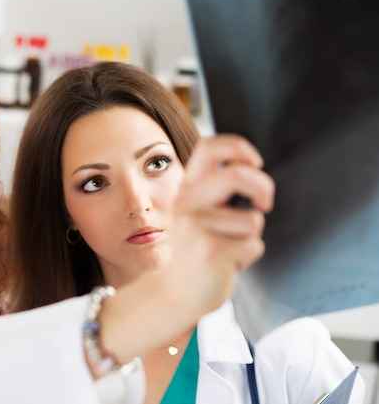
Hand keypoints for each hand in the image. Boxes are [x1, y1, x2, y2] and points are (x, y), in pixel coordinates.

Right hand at [168, 133, 274, 314]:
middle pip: (237, 175)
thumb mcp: (197, 212)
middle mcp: (187, 204)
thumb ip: (215, 189)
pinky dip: (249, 257)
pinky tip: (227, 264)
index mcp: (185, 189)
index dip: (238, 147)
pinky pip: (254, 246)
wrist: (174, 292)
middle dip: (263, 187)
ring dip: (250, 237)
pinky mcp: (212, 252)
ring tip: (228, 248)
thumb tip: (252, 167)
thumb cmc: (195, 250)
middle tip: (265, 203)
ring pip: (253, 220)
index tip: (255, 162)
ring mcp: (197, 228)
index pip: (209, 147)